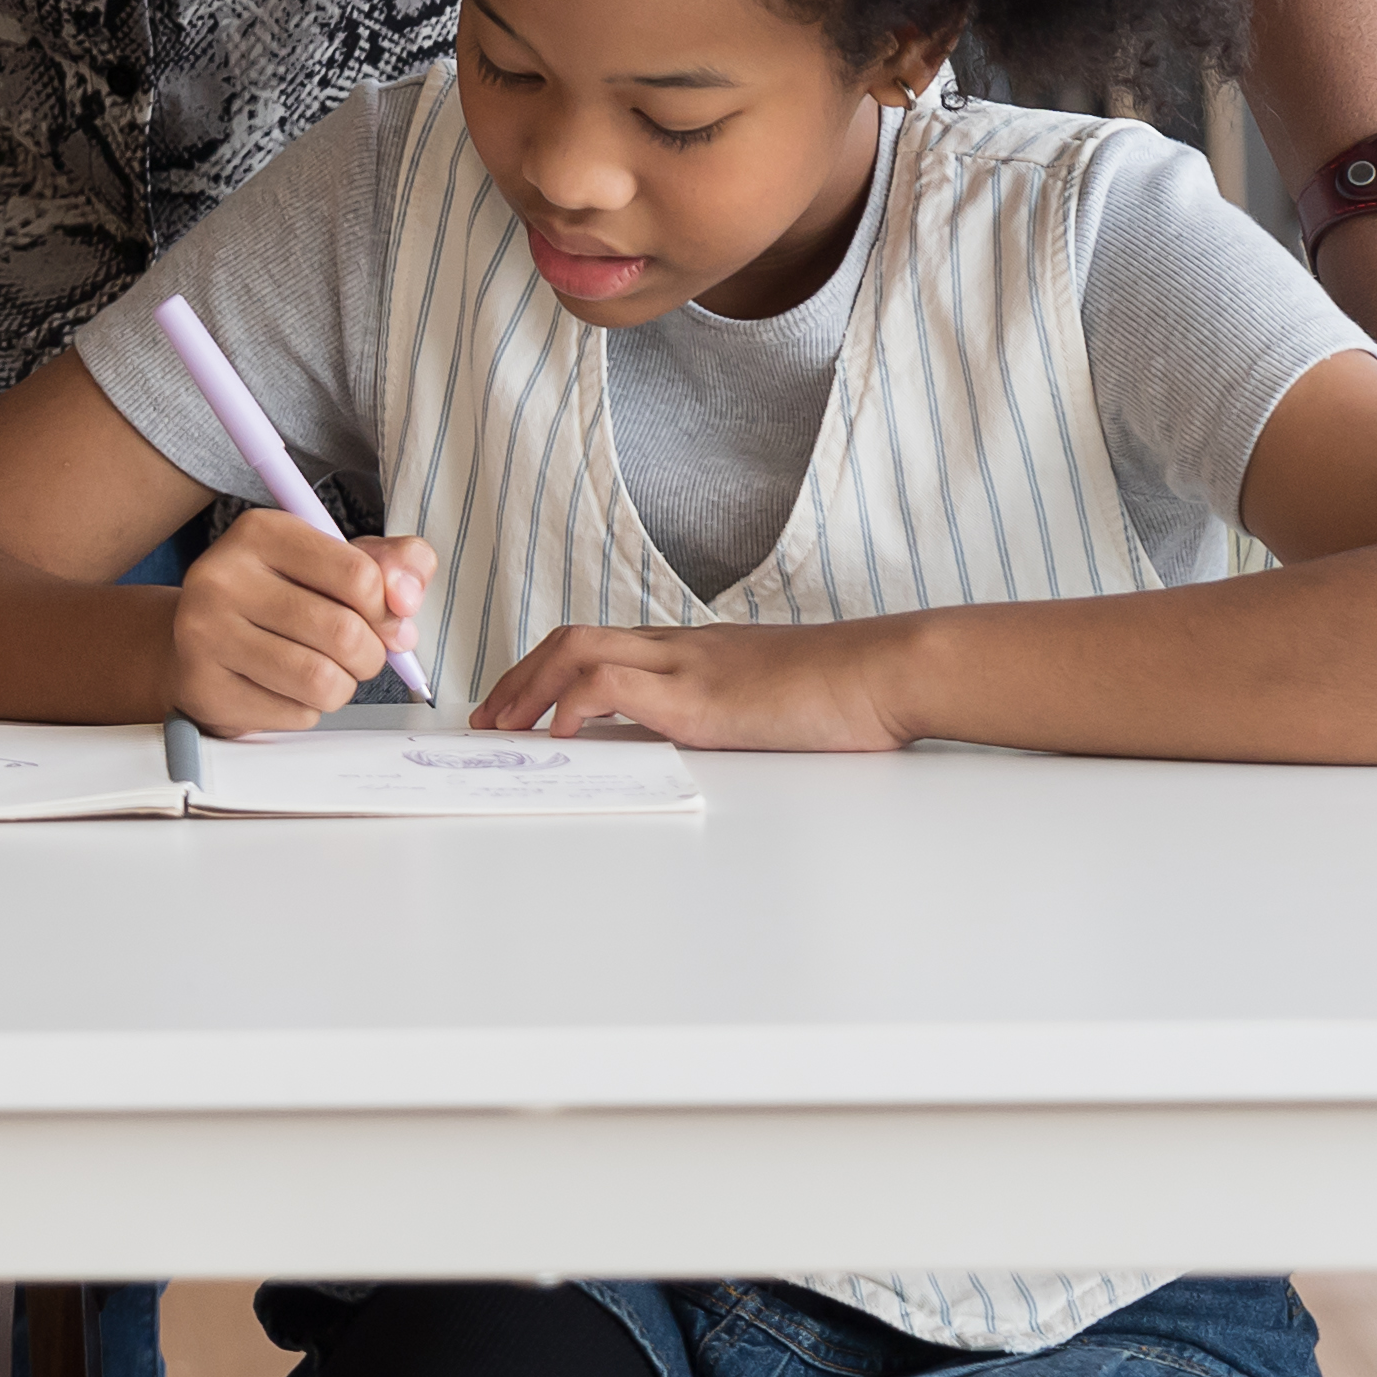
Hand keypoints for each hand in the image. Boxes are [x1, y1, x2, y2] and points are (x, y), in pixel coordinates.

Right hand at [170, 512, 434, 734]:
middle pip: (344, 633)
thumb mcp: (335, 563)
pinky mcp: (204, 687)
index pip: (359, 575)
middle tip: (356, 653)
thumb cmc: (280, 601)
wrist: (196, 644)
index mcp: (262, 532)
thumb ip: (391, 565)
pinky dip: (306, 709)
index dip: (387, 609)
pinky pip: (294, 714)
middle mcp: (224, 576)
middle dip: (369, 655)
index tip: (384, 619)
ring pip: (322, 681)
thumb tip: (407, 597)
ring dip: (341, 686)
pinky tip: (284, 690)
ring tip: (323, 672)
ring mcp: (206, 633)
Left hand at [469, 614, 915, 752]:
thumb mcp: (772, 701)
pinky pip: (612, 682)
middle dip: (519, 676)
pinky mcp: (699, 697)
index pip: (603, 642)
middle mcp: (681, 648)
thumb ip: (732, 710)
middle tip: (486, 718)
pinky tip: (555, 735)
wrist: (889, 671)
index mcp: (696, 651)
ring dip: (528, 689)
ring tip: (501, 728)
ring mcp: (688, 666)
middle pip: (574, 638)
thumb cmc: (847, 692)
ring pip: (579, 649)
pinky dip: (571, 703)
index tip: (518, 703)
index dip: (549, 669)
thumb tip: (710, 737)